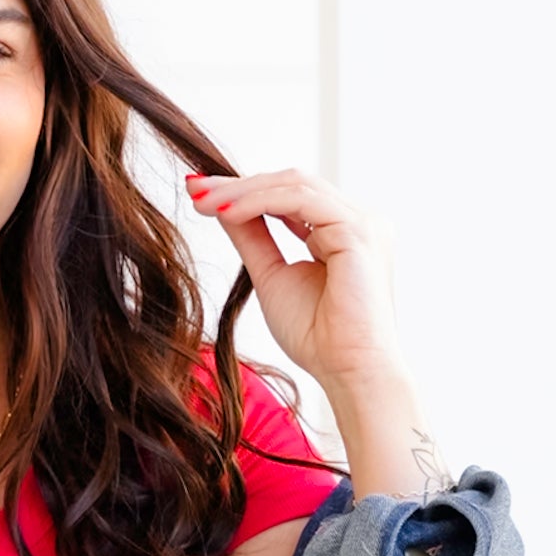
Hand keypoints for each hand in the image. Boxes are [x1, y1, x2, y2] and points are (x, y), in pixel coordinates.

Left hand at [186, 166, 405, 393]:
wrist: (348, 372)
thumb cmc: (318, 338)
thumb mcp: (271, 276)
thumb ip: (252, 237)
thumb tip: (222, 207)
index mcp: (341, 233)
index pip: (288, 197)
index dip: (243, 191)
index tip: (199, 193)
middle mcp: (357, 222)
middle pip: (290, 183)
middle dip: (238, 184)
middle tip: (194, 188)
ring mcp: (362, 223)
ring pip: (294, 185)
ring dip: (244, 190)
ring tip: (204, 201)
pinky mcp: (358, 231)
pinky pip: (301, 201)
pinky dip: (260, 202)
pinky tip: (227, 213)